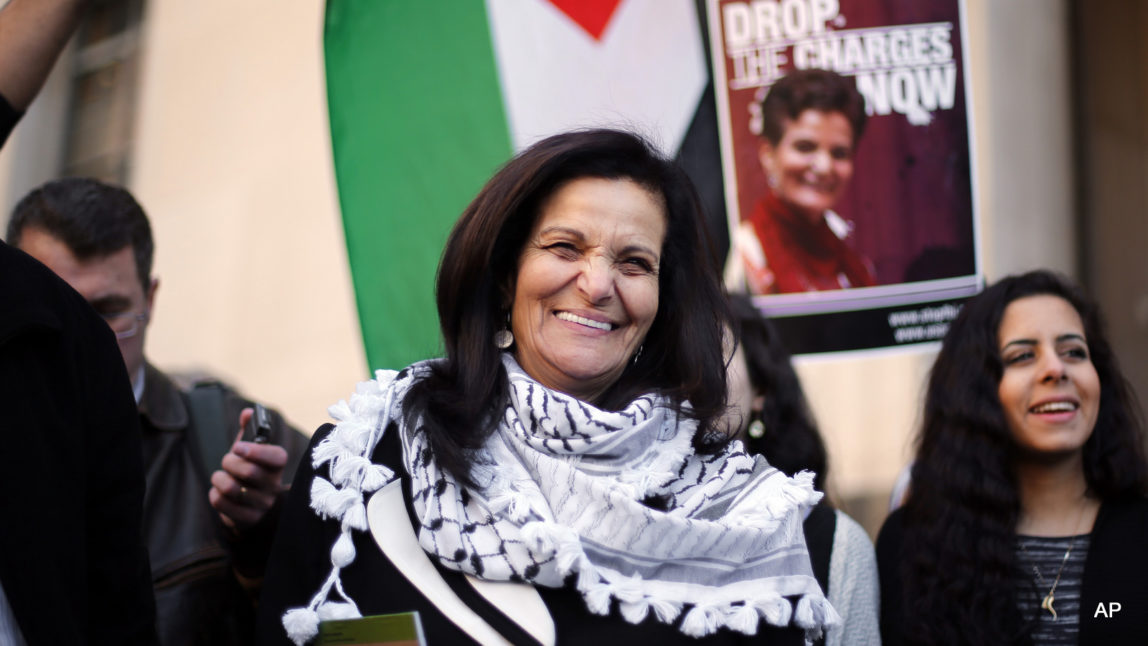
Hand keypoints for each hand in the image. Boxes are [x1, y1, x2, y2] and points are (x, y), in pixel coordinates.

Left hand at [208, 407, 288, 532]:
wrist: (256, 506)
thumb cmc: (251, 471)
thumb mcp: (251, 450)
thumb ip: (250, 429)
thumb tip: (248, 412)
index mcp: (277, 465)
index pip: (276, 457)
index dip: (256, 451)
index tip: (237, 446)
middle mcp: (274, 486)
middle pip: (248, 472)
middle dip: (229, 462)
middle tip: (227, 460)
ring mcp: (262, 505)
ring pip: (232, 488)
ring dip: (219, 478)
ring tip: (221, 477)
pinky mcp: (247, 519)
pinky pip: (221, 503)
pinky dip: (214, 494)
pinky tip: (219, 492)